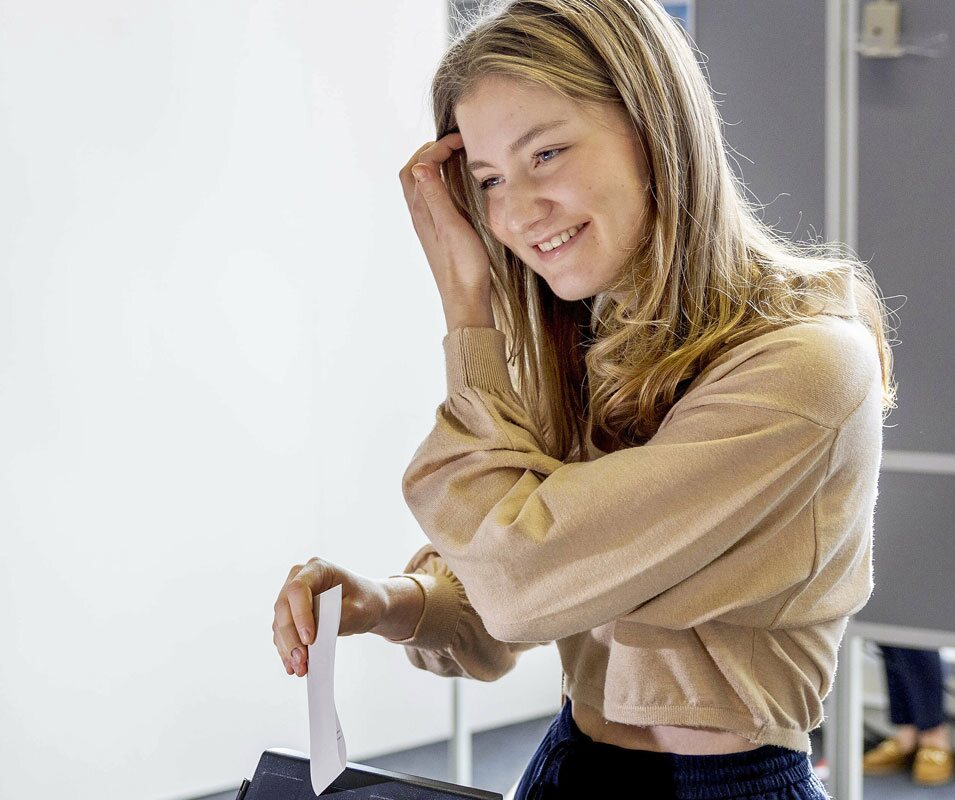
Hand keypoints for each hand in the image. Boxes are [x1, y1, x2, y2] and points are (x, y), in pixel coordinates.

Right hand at [272, 557, 387, 676]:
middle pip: (284, 607)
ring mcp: (291, 596)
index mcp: (317, 568)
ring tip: (299, 669)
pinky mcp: (290, 613)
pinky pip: (282, 632)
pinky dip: (286, 649)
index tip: (309, 639)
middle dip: (291, 637)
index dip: (300, 614)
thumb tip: (312, 639)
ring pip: (280, 622)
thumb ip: (336, 619)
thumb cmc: (365, 601)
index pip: (298, 589)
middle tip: (301, 661)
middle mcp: (299, 578)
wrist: (366, 604)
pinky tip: (293, 665)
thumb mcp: (358, 609)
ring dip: (287, 647)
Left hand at [399, 133, 492, 303]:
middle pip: (412, 173)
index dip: (437, 147)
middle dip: (428, 151)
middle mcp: (420, 214)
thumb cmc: (461, 266)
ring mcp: (427, 223)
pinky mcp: (437, 231)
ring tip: (451, 156)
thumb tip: (420, 165)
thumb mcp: (451, 227)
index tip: (459, 140)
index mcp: (422, 210)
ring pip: (420, 185)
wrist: (464, 297)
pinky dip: (438, 182)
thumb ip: (436, 196)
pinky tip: (454, 186)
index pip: (421, 166)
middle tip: (451, 143)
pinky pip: (430, 198)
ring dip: (431, 165)